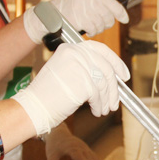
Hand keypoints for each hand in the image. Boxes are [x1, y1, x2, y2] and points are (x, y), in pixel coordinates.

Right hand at [13, 41, 128, 134]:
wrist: (34, 107)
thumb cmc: (48, 94)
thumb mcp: (66, 71)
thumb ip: (86, 68)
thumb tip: (111, 76)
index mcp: (70, 48)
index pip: (100, 50)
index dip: (115, 62)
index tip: (124, 75)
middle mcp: (75, 53)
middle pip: (106, 67)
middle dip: (114, 87)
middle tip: (115, 101)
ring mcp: (79, 66)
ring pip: (104, 83)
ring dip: (107, 99)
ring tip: (104, 109)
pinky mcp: (83, 82)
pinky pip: (98, 94)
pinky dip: (100, 105)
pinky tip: (96, 111)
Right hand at [23, 0, 128, 42]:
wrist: (48, 15)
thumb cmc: (67, 9)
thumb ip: (97, 3)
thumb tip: (116, 12)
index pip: (111, 2)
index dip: (120, 12)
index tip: (125, 19)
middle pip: (108, 15)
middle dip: (106, 23)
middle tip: (100, 24)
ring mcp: (83, 8)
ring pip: (102, 23)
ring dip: (98, 28)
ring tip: (90, 26)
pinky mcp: (79, 19)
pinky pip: (93, 29)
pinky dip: (92, 32)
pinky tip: (86, 29)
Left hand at [45, 124, 108, 159]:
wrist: (57, 133)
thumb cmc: (54, 144)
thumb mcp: (51, 155)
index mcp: (72, 148)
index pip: (81, 158)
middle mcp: (80, 147)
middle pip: (90, 158)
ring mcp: (85, 148)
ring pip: (94, 157)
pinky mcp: (86, 149)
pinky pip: (94, 156)